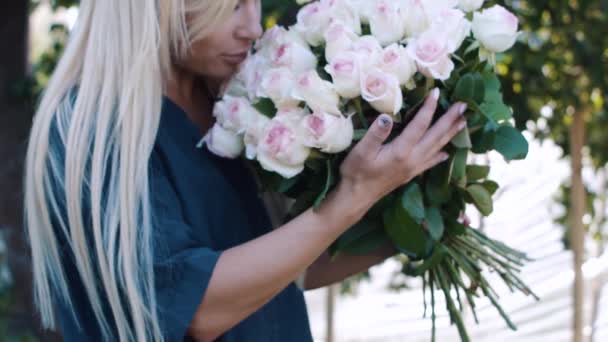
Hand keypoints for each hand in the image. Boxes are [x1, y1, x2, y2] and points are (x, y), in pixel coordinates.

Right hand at [339, 88, 466, 211]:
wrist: (356, 198)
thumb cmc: (356, 172)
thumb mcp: (361, 151)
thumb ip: (376, 134)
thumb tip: (386, 116)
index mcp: (401, 151)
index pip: (420, 125)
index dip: (429, 108)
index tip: (436, 91)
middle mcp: (413, 159)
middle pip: (436, 136)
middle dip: (450, 119)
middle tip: (464, 105)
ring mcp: (413, 168)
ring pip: (437, 148)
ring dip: (450, 134)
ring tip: (463, 122)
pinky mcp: (410, 174)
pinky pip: (431, 162)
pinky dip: (440, 156)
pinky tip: (447, 154)